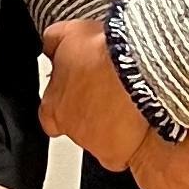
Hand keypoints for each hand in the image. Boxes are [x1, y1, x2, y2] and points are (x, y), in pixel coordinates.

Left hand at [39, 18, 153, 170]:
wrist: (137, 69)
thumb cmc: (104, 53)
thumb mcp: (69, 34)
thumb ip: (53, 44)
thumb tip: (50, 46)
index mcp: (54, 106)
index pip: (51, 113)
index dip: (67, 101)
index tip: (81, 90)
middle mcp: (71, 131)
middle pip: (78, 127)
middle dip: (92, 112)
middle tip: (109, 93)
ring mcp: (96, 146)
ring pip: (101, 140)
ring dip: (112, 124)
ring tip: (129, 102)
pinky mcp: (118, 155)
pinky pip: (122, 152)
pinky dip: (130, 140)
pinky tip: (139, 120)